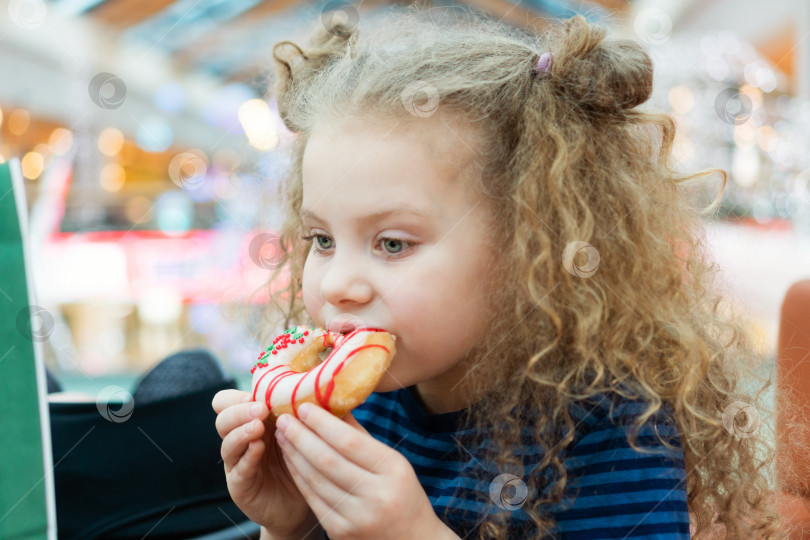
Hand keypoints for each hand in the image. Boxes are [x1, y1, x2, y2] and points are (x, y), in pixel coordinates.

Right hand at [212, 390, 320, 537]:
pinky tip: (258, 449)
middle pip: (223, 419)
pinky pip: (239, 470)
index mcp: (252, 420)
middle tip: (260, 409)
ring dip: (241, 432)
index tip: (257, 394)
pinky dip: (248, 458)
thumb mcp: (304, 428)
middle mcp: (240, 439)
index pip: (227, 402)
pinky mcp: (241, 486)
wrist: (308, 499)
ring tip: (258, 427)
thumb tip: (320, 382)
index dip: (236, 397)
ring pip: (228, 444)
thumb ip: (305, 407)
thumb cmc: (307, 456)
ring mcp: (238, 463)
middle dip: (239, 411)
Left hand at [274, 402, 458, 539]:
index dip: (322, 423)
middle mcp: (376, 496)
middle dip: (301, 436)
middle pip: (328, 460)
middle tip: (284, 418)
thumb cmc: (403, 495)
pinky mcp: (341, 532)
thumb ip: (362, 437)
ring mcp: (357, 518)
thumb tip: (332, 404)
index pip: (350, 442)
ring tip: (282, 435)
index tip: (302, 407)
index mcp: (394, 471)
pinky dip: (299, 476)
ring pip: (316, 480)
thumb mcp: (394, 463)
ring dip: (294, 455)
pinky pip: (313, 499)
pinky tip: (290, 459)